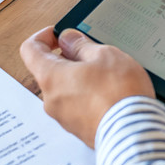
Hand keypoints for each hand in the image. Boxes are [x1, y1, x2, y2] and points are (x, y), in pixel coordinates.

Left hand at [20, 26, 154, 147]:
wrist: (133, 130)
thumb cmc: (118, 93)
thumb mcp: (104, 54)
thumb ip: (81, 44)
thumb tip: (69, 39)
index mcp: (51, 77)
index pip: (30, 49)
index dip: (44, 36)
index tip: (60, 34)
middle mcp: (51, 99)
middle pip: (50, 70)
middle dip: (70, 58)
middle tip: (94, 53)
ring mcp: (64, 116)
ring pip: (66, 88)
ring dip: (82, 78)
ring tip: (109, 75)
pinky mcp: (78, 128)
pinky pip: (78, 105)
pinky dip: (90, 95)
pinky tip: (111, 92)